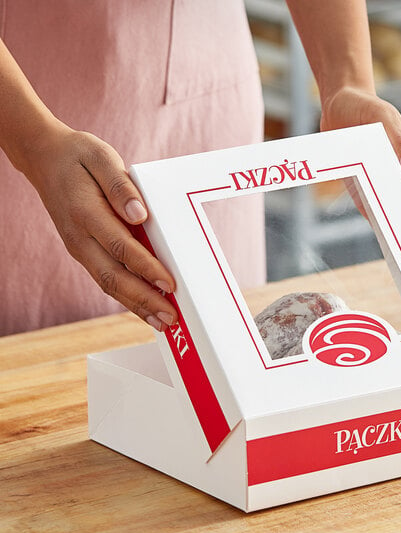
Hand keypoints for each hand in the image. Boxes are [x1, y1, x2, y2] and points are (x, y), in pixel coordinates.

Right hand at [22, 124, 177, 330]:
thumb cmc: (78, 156)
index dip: (147, 268)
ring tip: (163, 323)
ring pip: (109, 285)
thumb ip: (121, 187)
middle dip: (144, 300)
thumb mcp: (101, 157)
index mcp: (86, 213)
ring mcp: (80, 248)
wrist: (44, 159)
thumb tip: (140, 215)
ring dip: (137, 306)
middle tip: (171, 317)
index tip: (170, 284)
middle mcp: (80, 238)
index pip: (121, 247)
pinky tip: (145, 309)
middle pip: (113, 277)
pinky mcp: (84, 253)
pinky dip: (127, 298)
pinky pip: (106, 280)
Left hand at [320, 86, 400, 244]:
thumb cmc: (367, 110)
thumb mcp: (384, 119)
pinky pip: (376, 214)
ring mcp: (383, 186)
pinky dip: (384, 231)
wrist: (342, 106)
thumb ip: (397, 143)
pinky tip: (389, 248)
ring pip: (397, 217)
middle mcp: (400, 179)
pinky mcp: (365, 190)